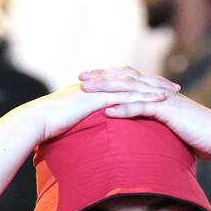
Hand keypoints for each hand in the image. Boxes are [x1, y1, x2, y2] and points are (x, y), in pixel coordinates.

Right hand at [29, 71, 176, 142]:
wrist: (35, 121)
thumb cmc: (47, 125)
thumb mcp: (69, 121)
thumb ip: (81, 122)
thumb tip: (86, 132)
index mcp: (93, 88)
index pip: (122, 81)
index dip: (142, 84)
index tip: (159, 89)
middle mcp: (97, 85)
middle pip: (132, 78)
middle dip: (154, 82)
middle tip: (175, 87)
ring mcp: (97, 90)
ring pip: (132, 84)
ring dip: (154, 87)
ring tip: (173, 92)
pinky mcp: (96, 99)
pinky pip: (124, 96)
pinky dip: (143, 97)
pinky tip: (158, 102)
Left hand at [79, 66, 210, 159]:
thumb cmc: (197, 135)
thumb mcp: (172, 127)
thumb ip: (156, 125)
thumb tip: (143, 133)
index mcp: (157, 92)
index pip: (128, 79)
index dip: (108, 77)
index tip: (89, 80)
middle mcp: (158, 90)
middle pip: (124, 79)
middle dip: (101, 77)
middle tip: (80, 78)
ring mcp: (163, 98)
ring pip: (129, 90)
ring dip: (105, 90)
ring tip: (85, 91)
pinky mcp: (168, 110)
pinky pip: (142, 107)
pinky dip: (124, 110)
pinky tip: (107, 113)